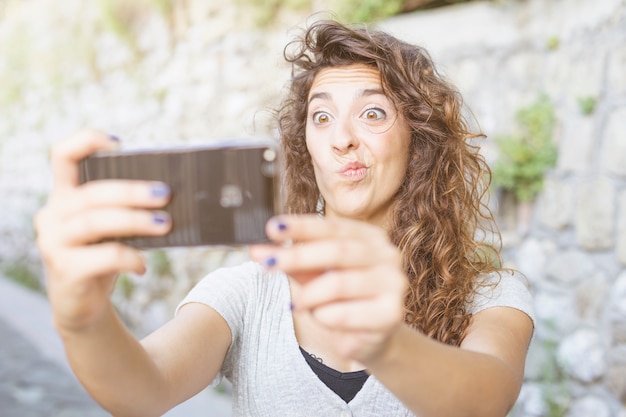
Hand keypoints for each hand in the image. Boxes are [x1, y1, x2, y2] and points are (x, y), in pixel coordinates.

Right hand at [34, 130, 171, 331]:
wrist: (82, 306)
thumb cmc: (101, 258)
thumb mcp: (110, 229)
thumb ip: (124, 209)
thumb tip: (168, 195)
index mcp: (64, 196)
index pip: (63, 156)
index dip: (87, 141)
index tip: (120, 145)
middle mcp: (52, 215)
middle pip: (92, 193)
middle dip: (131, 191)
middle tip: (165, 194)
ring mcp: (54, 242)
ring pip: (95, 222)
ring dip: (135, 221)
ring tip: (165, 224)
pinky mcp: (64, 269)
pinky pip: (102, 257)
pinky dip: (129, 257)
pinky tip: (142, 265)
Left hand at [249, 215, 407, 364]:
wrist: (371, 338)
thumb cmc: (343, 300)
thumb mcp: (316, 276)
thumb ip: (293, 262)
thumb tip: (259, 251)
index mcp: (370, 237)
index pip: (333, 226)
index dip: (302, 226)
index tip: (272, 227)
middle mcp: (388, 254)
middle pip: (337, 250)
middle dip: (298, 256)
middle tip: (267, 262)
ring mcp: (394, 283)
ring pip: (339, 283)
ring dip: (310, 295)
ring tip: (296, 305)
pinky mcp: (392, 313)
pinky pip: (345, 313)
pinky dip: (324, 316)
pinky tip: (321, 318)